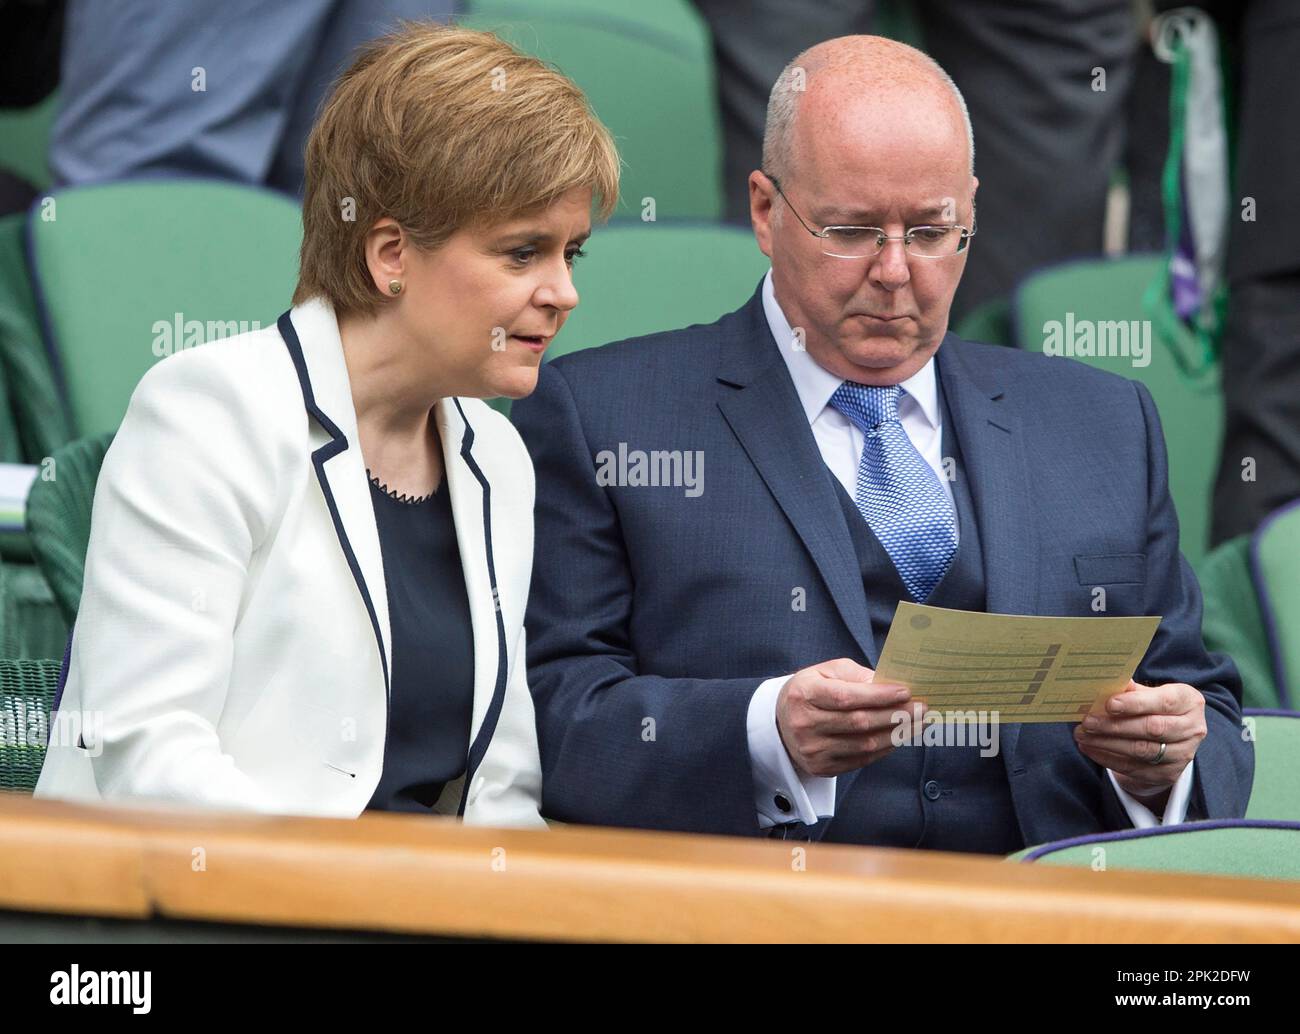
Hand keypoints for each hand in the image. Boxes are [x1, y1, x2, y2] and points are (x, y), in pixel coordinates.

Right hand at [776, 657, 925, 777]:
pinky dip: (885, 748)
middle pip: (859, 723)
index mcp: (804, 694)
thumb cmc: (810, 691)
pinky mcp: (821, 767)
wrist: (781, 722)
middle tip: (922, 707)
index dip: (878, 696)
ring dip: (897, 733)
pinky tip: (899, 736)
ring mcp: (812, 750)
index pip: (846, 697)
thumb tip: (888, 684)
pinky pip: (861, 760)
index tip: (905, 691)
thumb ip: (855, 675)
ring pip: (864, 744)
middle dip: (896, 714)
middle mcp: (805, 724)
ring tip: (918, 722)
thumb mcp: (825, 672)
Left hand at [1073, 679, 1205, 797]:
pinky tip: (1090, 748)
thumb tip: (1103, 684)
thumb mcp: (1149, 693)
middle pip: (1152, 729)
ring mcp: (1183, 754)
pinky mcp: (1168, 774)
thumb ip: (1130, 690)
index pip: (1163, 702)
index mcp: (1189, 702)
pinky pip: (1135, 768)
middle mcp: (1192, 729)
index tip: (1109, 704)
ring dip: (1107, 743)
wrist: (1172, 737)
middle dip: (1115, 726)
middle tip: (1087, 722)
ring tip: (1083, 735)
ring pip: (1142, 751)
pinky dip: (1108, 759)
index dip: (1136, 704)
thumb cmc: (1156, 707)